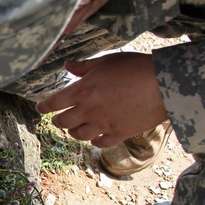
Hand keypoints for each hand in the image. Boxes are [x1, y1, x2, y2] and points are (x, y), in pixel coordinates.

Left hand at [35, 52, 168, 147]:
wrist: (163, 83)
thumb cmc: (135, 67)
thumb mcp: (106, 61)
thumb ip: (84, 66)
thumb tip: (68, 66)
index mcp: (83, 91)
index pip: (54, 103)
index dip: (44, 107)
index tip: (40, 108)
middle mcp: (89, 110)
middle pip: (63, 122)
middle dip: (58, 121)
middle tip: (58, 119)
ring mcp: (103, 124)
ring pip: (79, 135)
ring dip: (74, 132)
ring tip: (75, 128)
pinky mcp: (119, 133)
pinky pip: (100, 143)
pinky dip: (94, 141)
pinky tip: (95, 137)